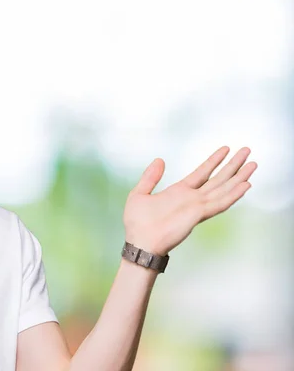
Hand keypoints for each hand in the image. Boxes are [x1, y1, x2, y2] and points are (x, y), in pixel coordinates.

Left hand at [123, 146, 256, 255]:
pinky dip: (233, 194)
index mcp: (179, 192)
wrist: (139, 242)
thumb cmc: (137, 223)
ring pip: (223, 189)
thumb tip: (159, 160)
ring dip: (239, 177)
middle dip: (233, 165)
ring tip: (253, 164)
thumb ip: (150, 177)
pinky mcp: (198, 215)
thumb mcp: (140, 193)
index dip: (214, 161)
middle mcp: (192, 198)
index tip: (225, 148)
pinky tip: (245, 185)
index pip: (202, 173)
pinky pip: (219, 203)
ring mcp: (197, 206)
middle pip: (218, 179)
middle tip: (247, 150)